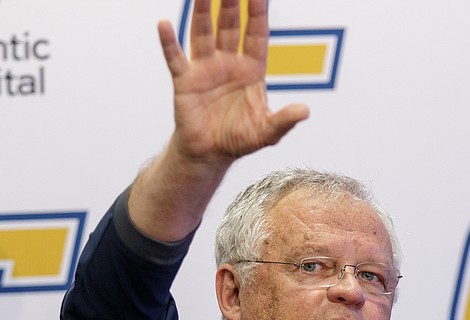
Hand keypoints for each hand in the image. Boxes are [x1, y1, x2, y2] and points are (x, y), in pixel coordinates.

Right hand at [158, 0, 308, 165]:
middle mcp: (228, 63)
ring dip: (202, 12)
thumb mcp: (267, 132)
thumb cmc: (239, 139)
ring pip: (203, 33)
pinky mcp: (185, 81)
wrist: (211, 154)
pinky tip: (164, 24)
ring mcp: (205, 69)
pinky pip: (176, 58)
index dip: (258, 13)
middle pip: (230, 26)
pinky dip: (169, 42)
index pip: (256, 34)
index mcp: (251, 70)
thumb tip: (304, 111)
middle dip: (231, 3)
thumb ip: (284, 121)